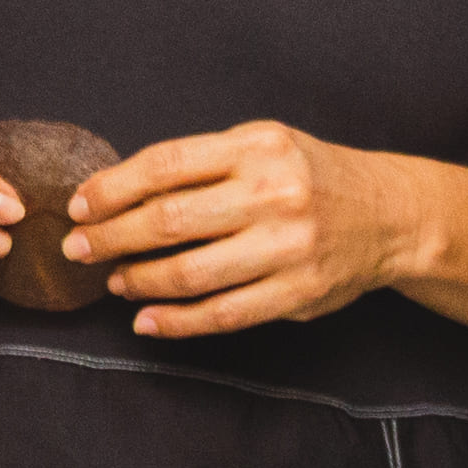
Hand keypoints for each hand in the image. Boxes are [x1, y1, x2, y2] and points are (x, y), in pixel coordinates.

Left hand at [69, 120, 434, 337]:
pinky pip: (223, 314)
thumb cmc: (308, 175)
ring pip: (192, 273)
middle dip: (111, 237)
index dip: (112, 188)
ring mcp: (288, 247)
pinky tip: (147, 320)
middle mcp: (273, 194)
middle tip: (78, 249)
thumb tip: (118, 193)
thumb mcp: (261, 145)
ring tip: (114, 281)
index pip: (165, 166)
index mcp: (257, 147)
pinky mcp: (299, 293)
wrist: (389, 213)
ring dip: (139, 280)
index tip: (79, 206)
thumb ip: (201, 164)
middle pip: (169, 220)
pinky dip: (177, 321)